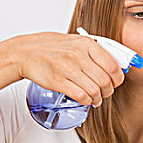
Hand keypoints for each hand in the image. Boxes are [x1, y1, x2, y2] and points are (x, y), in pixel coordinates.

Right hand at [8, 32, 123, 106]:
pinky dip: (86, 101)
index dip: (117, 78)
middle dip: (108, 91)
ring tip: (95, 99)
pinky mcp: (57, 81)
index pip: (113, 66)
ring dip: (98, 98)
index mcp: (86, 44)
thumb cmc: (51, 47)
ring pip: (95, 91)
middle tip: (105, 93)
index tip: (115, 82)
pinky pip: (81, 96)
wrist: (25, 52)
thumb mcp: (76, 42)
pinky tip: (85, 99)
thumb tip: (115, 64)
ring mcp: (67, 68)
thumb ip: (95, 51)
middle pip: (105, 81)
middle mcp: (78, 55)